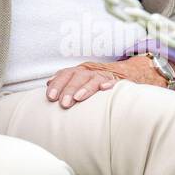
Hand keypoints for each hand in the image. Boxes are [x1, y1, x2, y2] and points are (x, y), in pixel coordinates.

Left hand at [46, 55, 174, 108]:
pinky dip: (110, 84)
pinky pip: (116, 81)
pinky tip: (106, 89)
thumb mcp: (81, 79)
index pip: (66, 74)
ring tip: (78, 98)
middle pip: (78, 77)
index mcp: (80, 71)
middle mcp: (92, 71)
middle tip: (62, 103)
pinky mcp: (120, 82)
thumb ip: (66, 80)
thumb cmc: (97, 81)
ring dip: (86, 88)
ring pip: (94, 79)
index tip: (49, 96)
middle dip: (69, 89)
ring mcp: (106, 75)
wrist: (127, 72)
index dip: (57, 83)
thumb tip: (47, 83)